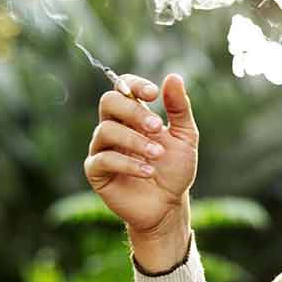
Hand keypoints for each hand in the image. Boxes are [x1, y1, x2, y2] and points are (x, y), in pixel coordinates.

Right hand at [84, 73, 197, 264]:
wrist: (169, 204)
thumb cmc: (175, 169)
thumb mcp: (185, 136)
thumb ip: (179, 108)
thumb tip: (173, 77)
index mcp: (133, 115)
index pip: (122, 86)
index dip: (134, 84)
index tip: (154, 94)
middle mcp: (114, 127)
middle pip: (108, 102)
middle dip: (134, 112)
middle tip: (157, 127)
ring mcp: (102, 149)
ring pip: (106, 130)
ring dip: (135, 141)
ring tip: (158, 154)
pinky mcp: (96, 171)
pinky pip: (103, 159)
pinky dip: (128, 163)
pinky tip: (148, 171)